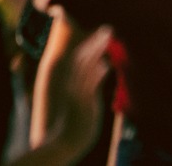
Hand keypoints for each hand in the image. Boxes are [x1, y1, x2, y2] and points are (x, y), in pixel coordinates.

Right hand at [45, 26, 113, 148]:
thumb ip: (93, 83)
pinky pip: (89, 85)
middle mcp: (73, 84)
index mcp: (73, 82)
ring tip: (107, 39)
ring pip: (85, 67)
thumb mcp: (87, 98)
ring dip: (96, 52)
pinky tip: (105, 65)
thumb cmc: (75, 122)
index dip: (92, 45)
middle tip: (108, 29)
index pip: (82, 58)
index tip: (103, 34)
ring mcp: (77, 92)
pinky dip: (96, 74)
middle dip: (96, 43)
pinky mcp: (82, 103)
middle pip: (83, 58)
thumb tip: (103, 66)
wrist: (64, 142)